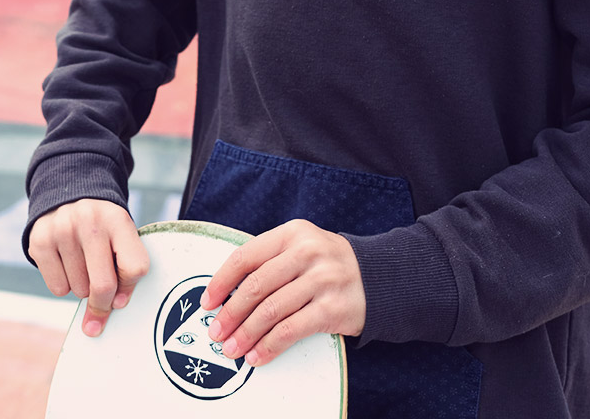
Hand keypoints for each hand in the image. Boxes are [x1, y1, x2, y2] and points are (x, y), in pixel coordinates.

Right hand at [28, 198, 149, 338]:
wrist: (68, 196)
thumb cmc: (102, 230)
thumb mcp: (121, 237)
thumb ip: (123, 273)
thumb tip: (98, 320)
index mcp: (118, 220)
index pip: (134, 268)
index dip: (128, 289)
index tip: (120, 298)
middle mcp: (90, 220)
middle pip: (104, 285)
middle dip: (103, 303)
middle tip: (100, 300)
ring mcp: (62, 229)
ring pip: (79, 290)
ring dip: (82, 288)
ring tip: (81, 264)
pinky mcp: (40, 240)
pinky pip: (57, 288)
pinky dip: (63, 285)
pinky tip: (64, 264)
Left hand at [201, 220, 365, 365]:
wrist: (381, 278)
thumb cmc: (328, 265)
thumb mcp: (301, 248)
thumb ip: (269, 262)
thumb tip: (227, 296)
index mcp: (292, 234)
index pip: (246, 256)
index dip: (222, 281)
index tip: (208, 302)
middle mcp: (307, 253)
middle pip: (256, 286)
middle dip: (230, 313)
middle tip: (216, 332)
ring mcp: (321, 280)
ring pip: (271, 311)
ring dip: (246, 334)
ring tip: (232, 349)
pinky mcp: (332, 308)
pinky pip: (291, 330)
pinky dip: (269, 346)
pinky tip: (257, 356)